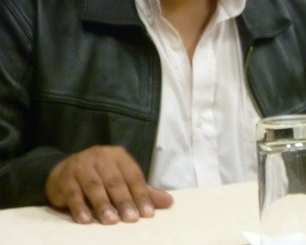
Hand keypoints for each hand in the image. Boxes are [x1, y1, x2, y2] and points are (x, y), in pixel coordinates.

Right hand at [45, 145, 172, 223]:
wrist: (63, 170)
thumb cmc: (99, 176)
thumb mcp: (122, 180)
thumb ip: (143, 191)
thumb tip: (169, 202)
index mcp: (119, 156)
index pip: (133, 176)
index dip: (141, 195)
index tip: (148, 214)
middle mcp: (100, 157)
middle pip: (115, 181)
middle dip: (124, 201)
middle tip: (132, 219)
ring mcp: (81, 165)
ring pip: (94, 186)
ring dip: (103, 205)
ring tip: (111, 221)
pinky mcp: (64, 177)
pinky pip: (73, 193)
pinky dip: (79, 207)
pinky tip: (86, 221)